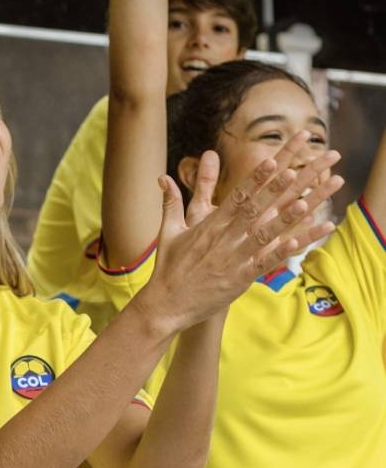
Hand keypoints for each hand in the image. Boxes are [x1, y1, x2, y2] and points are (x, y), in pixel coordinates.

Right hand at [142, 135, 342, 333]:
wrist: (166, 305)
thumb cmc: (168, 268)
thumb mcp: (168, 232)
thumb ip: (171, 202)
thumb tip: (163, 178)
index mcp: (209, 227)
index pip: (236, 197)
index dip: (255, 179)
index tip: (271, 161)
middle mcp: (223, 240)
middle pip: (253, 211)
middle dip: (274, 190)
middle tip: (294, 171)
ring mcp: (232, 260)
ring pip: (263, 236)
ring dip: (284, 219)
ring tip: (305, 203)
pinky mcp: (239, 281)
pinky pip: (264, 264)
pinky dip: (280, 253)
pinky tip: (298, 242)